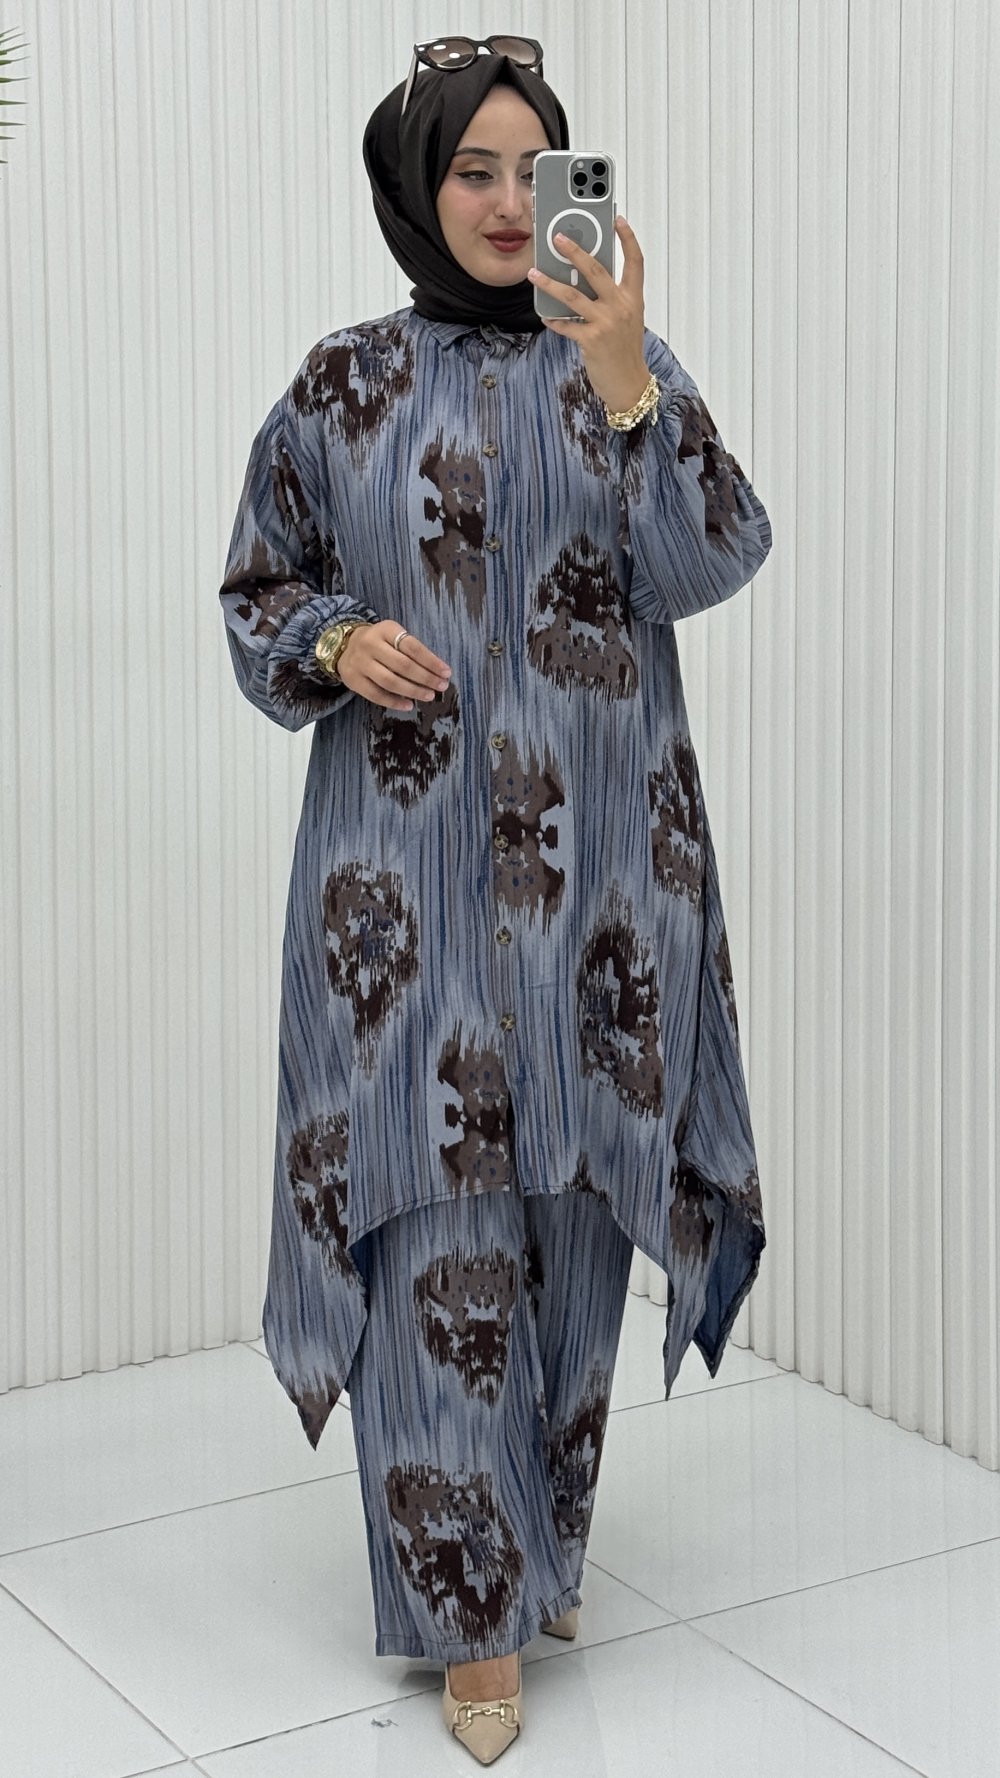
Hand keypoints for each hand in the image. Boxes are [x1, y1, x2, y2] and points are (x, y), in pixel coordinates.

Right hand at [337, 620, 450, 710]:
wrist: (344, 646)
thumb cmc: (379, 643)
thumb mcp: (393, 636)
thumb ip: (410, 650)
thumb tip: (437, 672)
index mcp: (385, 630)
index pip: (412, 647)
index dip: (431, 661)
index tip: (446, 672)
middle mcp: (371, 644)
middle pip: (402, 665)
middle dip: (425, 678)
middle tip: (441, 687)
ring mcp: (360, 663)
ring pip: (390, 681)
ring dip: (412, 691)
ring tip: (428, 696)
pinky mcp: (353, 680)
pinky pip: (376, 694)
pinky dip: (394, 702)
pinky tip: (408, 705)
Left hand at [527, 215, 650, 411]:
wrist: (629, 385)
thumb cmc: (625, 352)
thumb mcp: (627, 320)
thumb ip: (612, 299)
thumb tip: (584, 280)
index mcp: (633, 299)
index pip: (635, 262)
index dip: (627, 238)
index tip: (617, 219)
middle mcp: (621, 307)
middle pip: (596, 270)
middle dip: (575, 251)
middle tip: (557, 238)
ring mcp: (606, 323)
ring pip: (573, 295)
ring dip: (550, 283)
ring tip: (534, 274)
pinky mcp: (591, 341)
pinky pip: (566, 325)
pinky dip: (554, 320)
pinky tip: (545, 316)